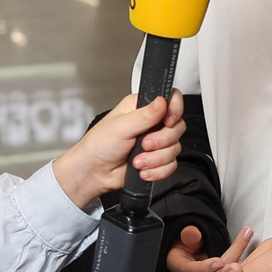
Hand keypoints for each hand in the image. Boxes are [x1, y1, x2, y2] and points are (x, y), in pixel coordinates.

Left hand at [52, 92, 184, 209]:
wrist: (94, 172)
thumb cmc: (98, 145)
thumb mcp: (121, 126)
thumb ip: (145, 115)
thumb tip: (162, 102)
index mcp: (142, 107)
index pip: (171, 100)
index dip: (175, 110)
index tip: (167, 122)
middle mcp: (151, 123)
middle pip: (177, 127)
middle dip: (161, 141)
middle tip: (144, 144)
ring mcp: (156, 143)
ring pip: (174, 149)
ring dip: (155, 159)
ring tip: (137, 161)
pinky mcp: (157, 160)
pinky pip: (171, 165)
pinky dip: (157, 171)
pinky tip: (142, 170)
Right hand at [166, 224, 253, 271]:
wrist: (190, 252)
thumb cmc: (188, 243)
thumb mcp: (186, 236)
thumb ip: (190, 235)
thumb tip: (192, 233)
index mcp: (178, 266)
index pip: (190, 270)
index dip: (205, 268)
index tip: (219, 262)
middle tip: (237, 267)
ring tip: (243, 266)